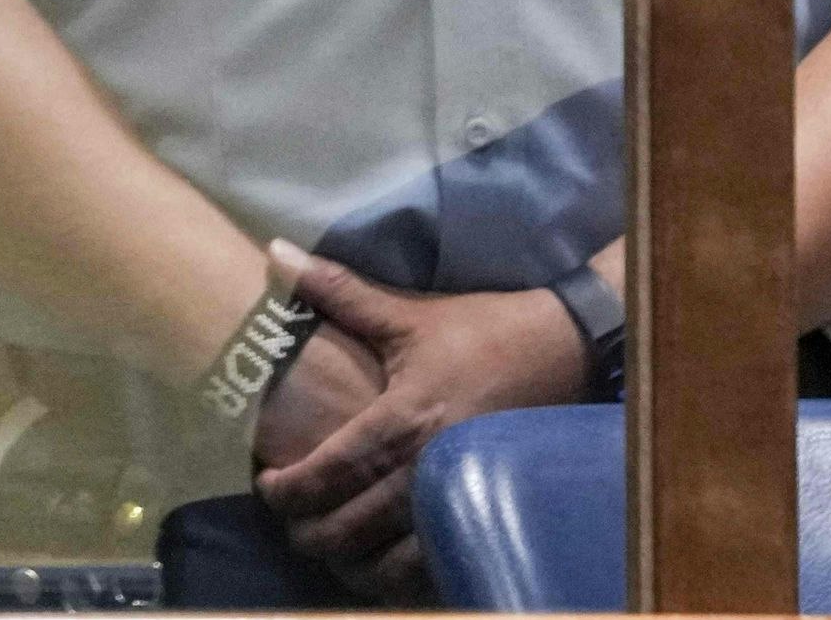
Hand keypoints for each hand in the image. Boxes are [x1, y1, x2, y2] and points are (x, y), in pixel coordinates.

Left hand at [254, 254, 591, 595]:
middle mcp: (428, 467)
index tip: (265, 486)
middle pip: (352, 528)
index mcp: (403, 419)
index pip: (331, 471)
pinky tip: (382, 561)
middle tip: (290, 522)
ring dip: (354, 563)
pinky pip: (438, 567)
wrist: (565, 348)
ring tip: (332, 548)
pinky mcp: (487, 512)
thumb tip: (275, 254)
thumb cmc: (480, 331)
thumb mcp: (406, 313)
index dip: (290, 489)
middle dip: (310, 534)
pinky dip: (403, 575)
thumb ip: (337, 291)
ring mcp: (460, 497)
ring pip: (393, 563)